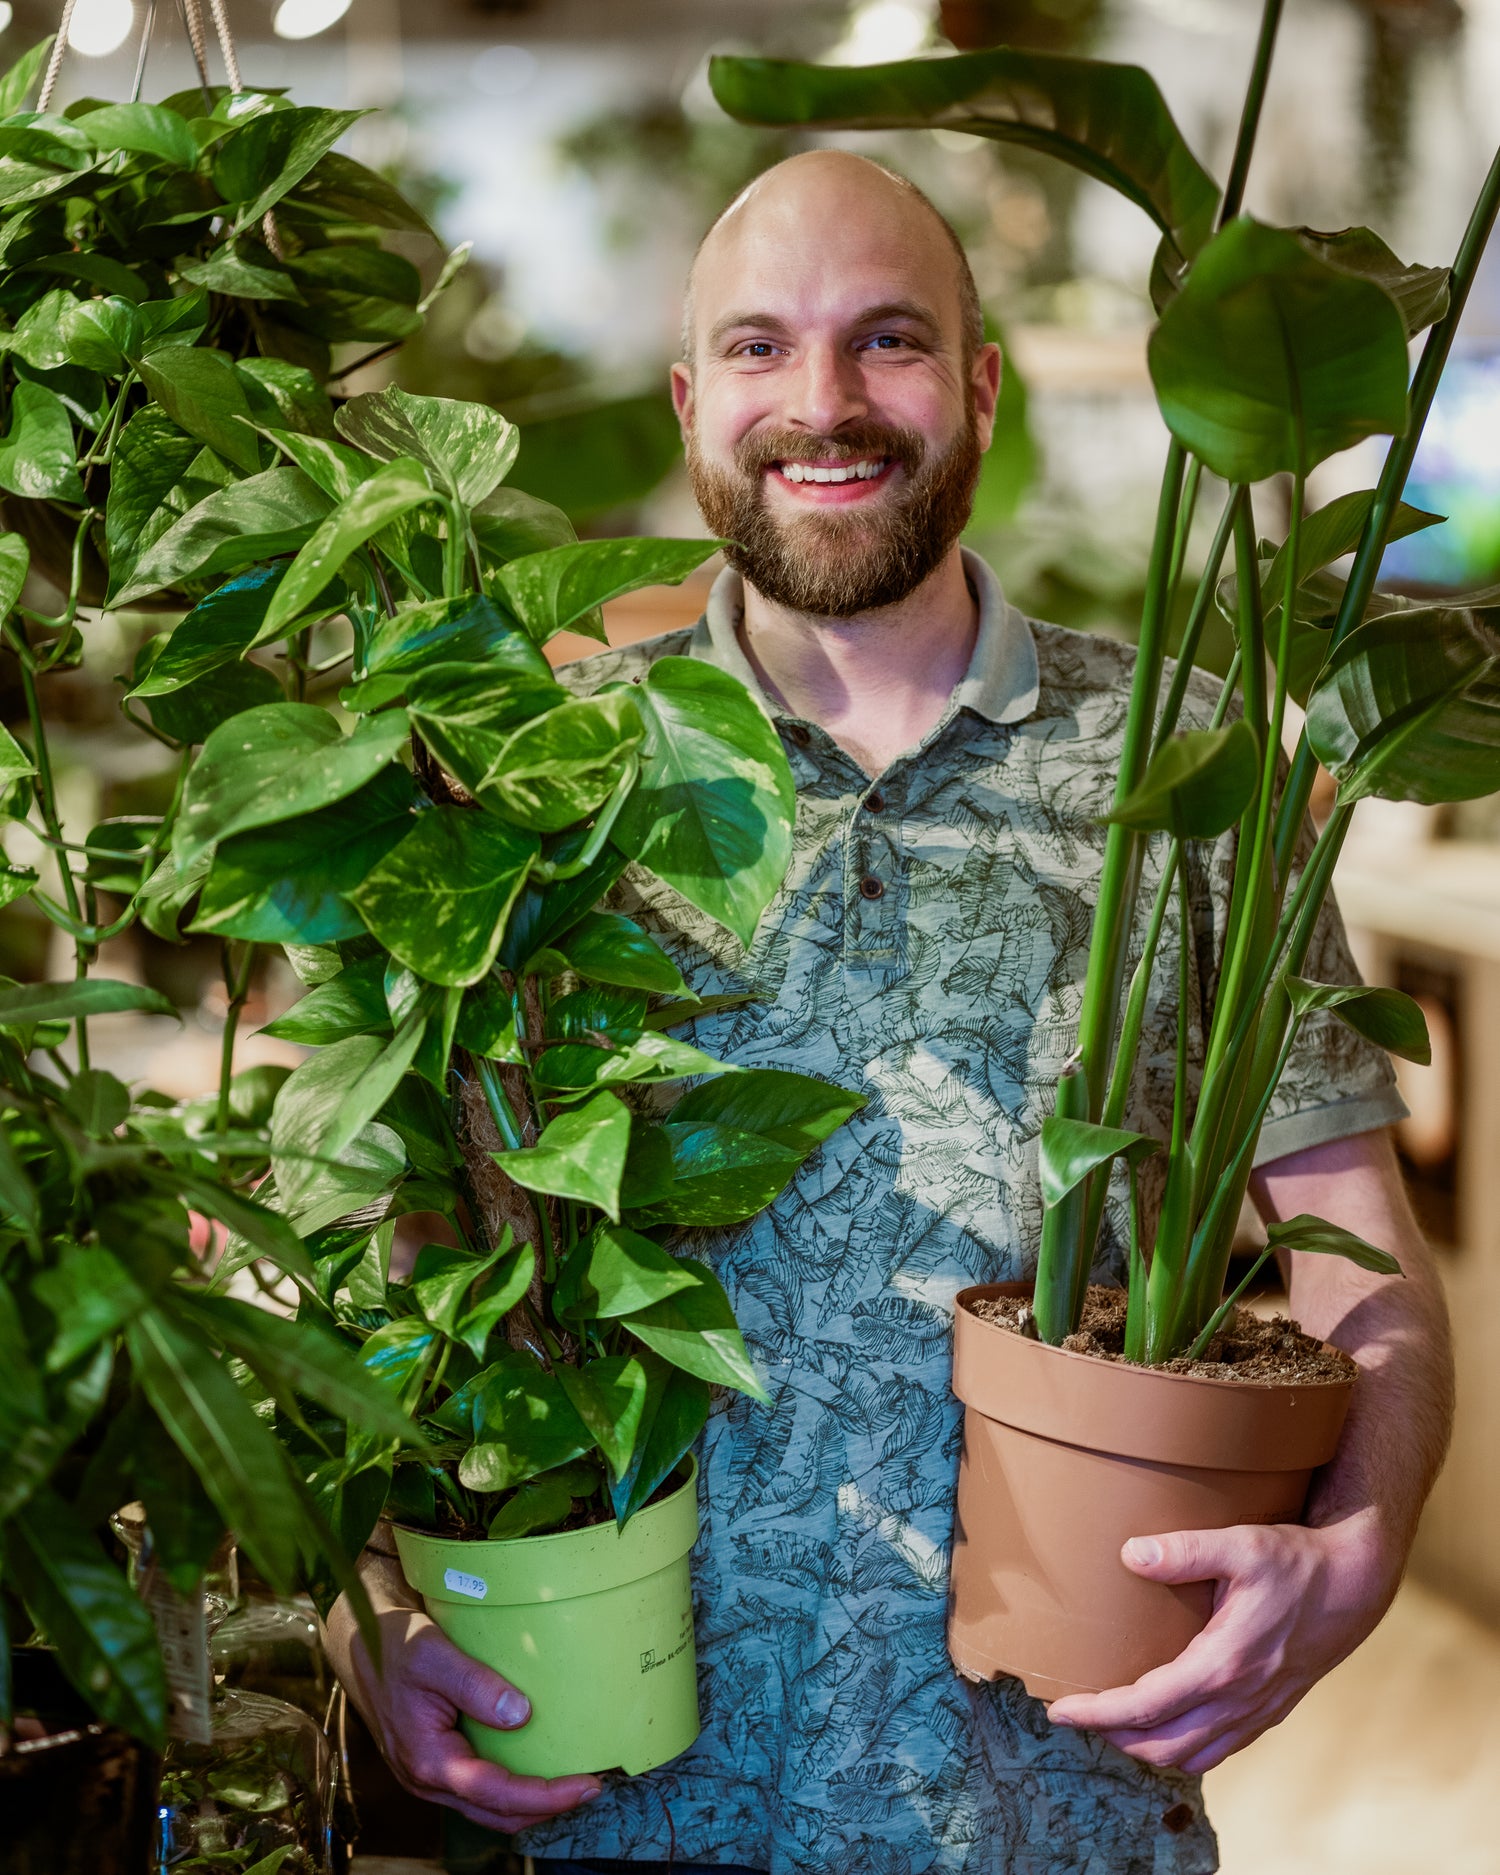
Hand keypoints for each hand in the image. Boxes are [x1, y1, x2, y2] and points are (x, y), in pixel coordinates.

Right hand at [326, 1566, 603, 1832]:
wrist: (361, 1644)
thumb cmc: (395, 1646)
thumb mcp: (433, 1655)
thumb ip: (476, 1685)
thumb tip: (523, 1714)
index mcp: (428, 1760)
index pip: (498, 1794)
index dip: (547, 1797)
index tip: (589, 1785)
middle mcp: (429, 1779)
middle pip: (498, 1814)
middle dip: (547, 1808)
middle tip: (594, 1787)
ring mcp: (432, 1776)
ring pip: (489, 1808)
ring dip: (531, 1803)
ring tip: (573, 1782)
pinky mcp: (438, 1763)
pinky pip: (480, 1789)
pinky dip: (513, 1788)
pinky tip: (537, 1766)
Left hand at [1044, 1508, 1399, 1772]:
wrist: (1355, 1584)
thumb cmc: (1297, 1562)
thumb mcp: (1242, 1544)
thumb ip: (1186, 1549)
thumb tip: (1130, 1554)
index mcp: (1223, 1664)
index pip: (1145, 1706)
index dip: (1097, 1713)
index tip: (1059, 1710)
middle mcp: (1239, 1698)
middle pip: (1162, 1744)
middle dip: (1113, 1737)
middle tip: (1076, 1715)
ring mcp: (1257, 1710)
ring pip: (1191, 1756)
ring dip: (1147, 1748)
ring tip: (1112, 1724)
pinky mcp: (1270, 1710)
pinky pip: (1220, 1750)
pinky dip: (1185, 1750)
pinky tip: (1168, 1729)